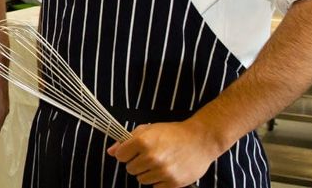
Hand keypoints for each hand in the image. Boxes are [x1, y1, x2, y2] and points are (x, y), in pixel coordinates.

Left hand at [107, 120, 221, 186]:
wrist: (201, 140)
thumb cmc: (173, 133)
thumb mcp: (148, 129)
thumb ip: (127, 140)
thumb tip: (111, 152)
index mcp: (143, 141)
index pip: (120, 156)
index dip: (126, 153)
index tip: (133, 151)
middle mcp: (151, 157)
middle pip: (130, 169)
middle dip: (137, 163)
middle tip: (150, 156)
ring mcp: (163, 171)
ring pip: (141, 180)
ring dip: (148, 173)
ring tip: (161, 162)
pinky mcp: (173, 183)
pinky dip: (159, 182)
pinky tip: (167, 171)